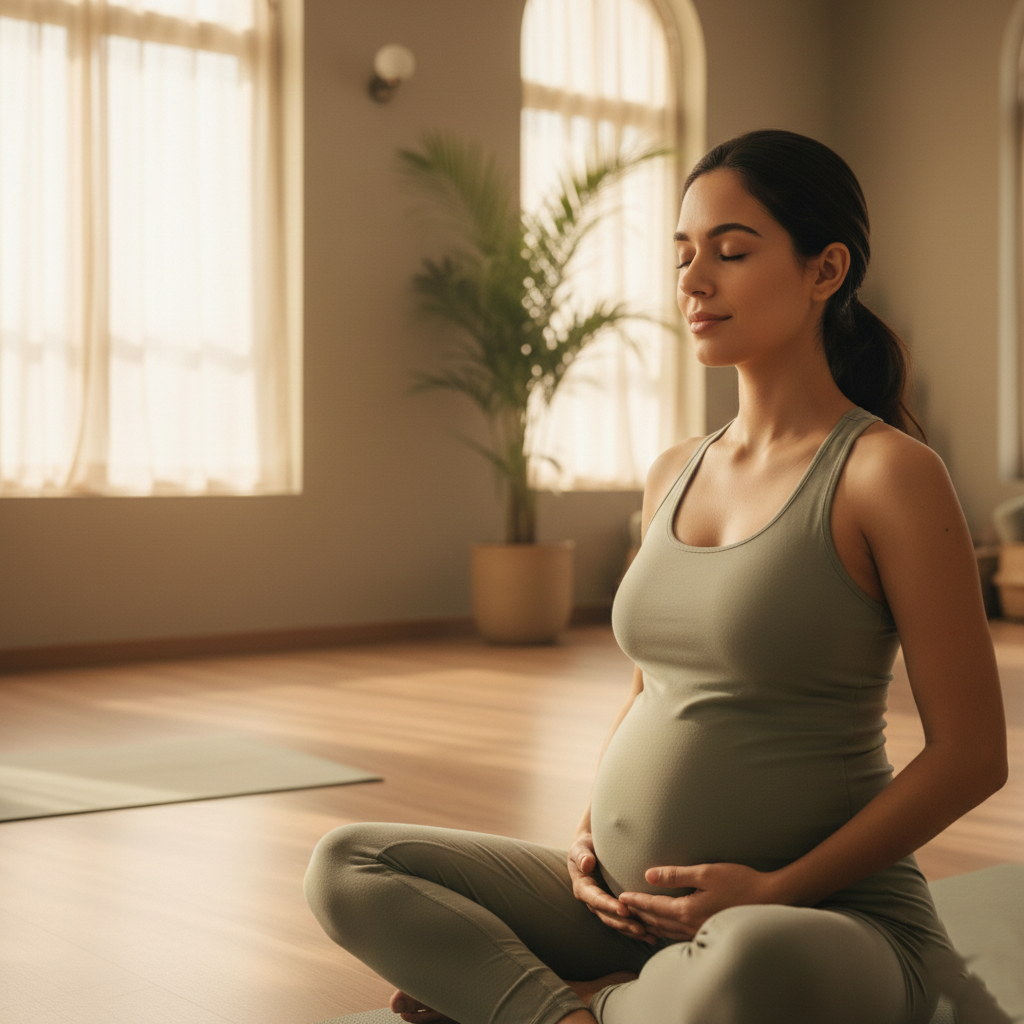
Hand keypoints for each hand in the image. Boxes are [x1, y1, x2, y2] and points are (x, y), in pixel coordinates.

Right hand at [567, 833, 654, 942]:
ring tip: (651, 936)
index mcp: (584, 888)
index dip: (609, 906)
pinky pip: (625, 921)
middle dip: (625, 924)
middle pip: (608, 916)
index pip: (596, 900)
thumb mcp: (580, 847)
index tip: (624, 909)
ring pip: (618, 923)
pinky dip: (637, 930)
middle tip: (642, 929)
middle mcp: (593, 902)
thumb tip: (586, 864)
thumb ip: (582, 855)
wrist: (591, 849)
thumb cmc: (586, 846)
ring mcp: (603, 907)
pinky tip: (653, 935)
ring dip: (633, 931)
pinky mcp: (614, 908)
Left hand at [618, 863, 778, 941]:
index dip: (636, 901)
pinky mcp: (709, 932)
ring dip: (650, 925)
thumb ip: (675, 875)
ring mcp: (701, 932)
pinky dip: (666, 931)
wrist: (770, 899)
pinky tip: (665, 928)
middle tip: (622, 910)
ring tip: (638, 919)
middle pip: (657, 922)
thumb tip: (648, 874)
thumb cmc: (739, 881)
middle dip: (638, 915)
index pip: (653, 907)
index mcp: (687, 910)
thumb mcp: (705, 872)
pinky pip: (680, 935)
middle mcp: (691, 925)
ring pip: (667, 931)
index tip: (620, 897)